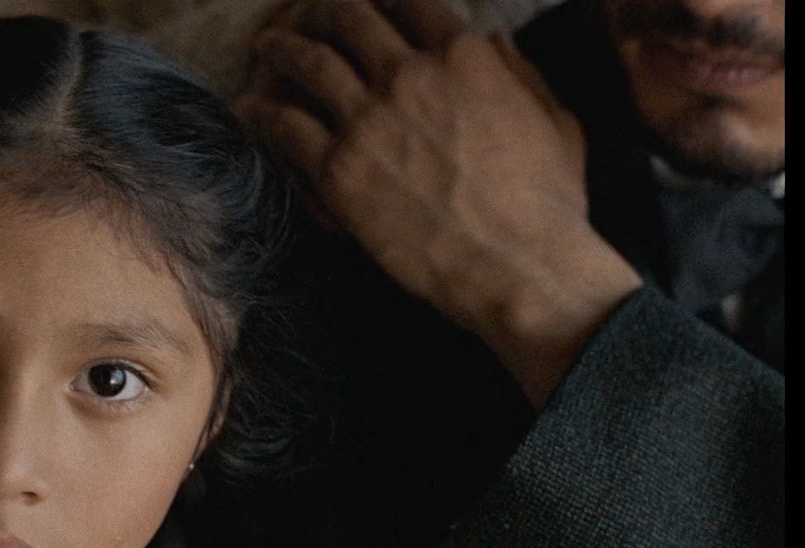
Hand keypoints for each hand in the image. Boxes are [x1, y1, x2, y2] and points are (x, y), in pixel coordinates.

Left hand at [236, 0, 642, 406]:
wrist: (517, 264)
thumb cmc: (547, 202)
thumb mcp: (554, 119)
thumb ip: (518, 73)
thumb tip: (494, 44)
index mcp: (464, 55)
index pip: (405, 0)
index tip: (363, 3)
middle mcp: (410, 75)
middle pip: (347, 18)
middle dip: (320, 11)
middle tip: (303, 16)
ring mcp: (369, 121)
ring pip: (307, 62)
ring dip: (281, 49)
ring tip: (266, 48)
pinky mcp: (339, 170)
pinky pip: (285, 126)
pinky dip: (262, 110)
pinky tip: (251, 106)